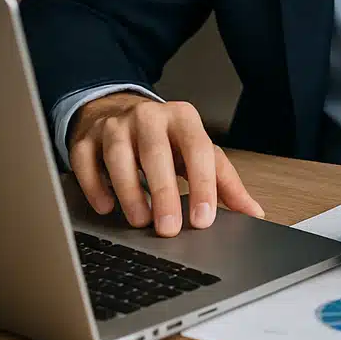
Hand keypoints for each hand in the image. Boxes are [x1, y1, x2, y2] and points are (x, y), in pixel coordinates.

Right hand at [69, 93, 264, 236]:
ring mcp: (114, 125)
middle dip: (164, 193)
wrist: (120, 110)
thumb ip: (225, 182)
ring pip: (118, 156)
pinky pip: (86, 161)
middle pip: (156, 153)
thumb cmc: (166, 139)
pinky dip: (94, 186)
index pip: (197, 149)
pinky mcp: (86, 138)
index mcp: (183, 118)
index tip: (203, 219)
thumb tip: (254, 213)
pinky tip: (106, 207)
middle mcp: (148, 116)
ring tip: (140, 221)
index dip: (202, 185)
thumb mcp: (198, 152)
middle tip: (169, 229)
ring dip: (129, 192)